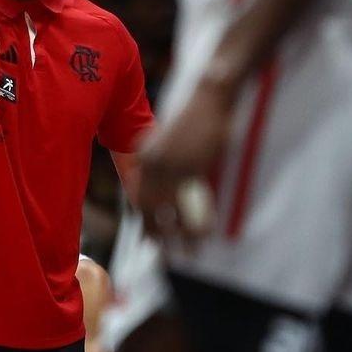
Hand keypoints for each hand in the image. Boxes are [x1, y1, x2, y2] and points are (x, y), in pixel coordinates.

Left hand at [134, 80, 234, 243]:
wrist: (211, 97)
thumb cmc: (195, 117)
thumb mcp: (172, 140)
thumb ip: (164, 162)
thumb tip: (168, 188)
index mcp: (146, 154)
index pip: (141, 195)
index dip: (146, 220)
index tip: (149, 239)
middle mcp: (153, 161)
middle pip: (150, 206)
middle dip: (156, 233)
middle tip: (161, 252)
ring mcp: (173, 165)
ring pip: (170, 210)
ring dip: (178, 236)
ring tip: (186, 254)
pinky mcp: (193, 166)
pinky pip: (193, 202)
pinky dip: (197, 223)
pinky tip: (203, 238)